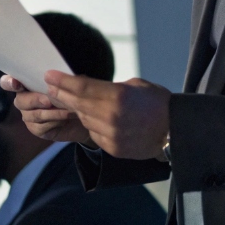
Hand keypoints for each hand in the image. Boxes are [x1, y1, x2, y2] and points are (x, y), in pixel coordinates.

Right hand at [1, 74, 92, 144]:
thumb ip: (56, 78)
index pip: (7, 82)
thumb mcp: (65, 82)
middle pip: (20, 101)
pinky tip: (65, 119)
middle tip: (49, 101)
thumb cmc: (70, 92)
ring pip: (32, 115)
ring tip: (67, 110)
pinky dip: (54, 122)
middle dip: (35, 100)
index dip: (8, 82)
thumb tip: (54, 75)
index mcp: (26, 83)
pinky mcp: (35, 128)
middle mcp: (23, 98)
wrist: (81, 113)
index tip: (16, 83)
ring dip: (51, 113)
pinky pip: (40, 127)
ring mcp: (28, 114)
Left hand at [45, 70, 170, 159]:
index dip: (63, 81)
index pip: (82, 87)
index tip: (49, 75)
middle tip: (50, 85)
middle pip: (78, 104)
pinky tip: (90, 116)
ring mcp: (111, 135)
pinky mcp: (113, 148)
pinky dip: (91, 124)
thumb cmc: (157, 102)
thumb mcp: (134, 85)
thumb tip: (87, 87)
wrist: (175, 130)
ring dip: (76, 109)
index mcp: (117, 97)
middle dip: (62, 93)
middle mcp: (111, 117)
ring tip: (69, 99)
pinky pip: (94, 133)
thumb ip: (108, 87)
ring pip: (84, 119)